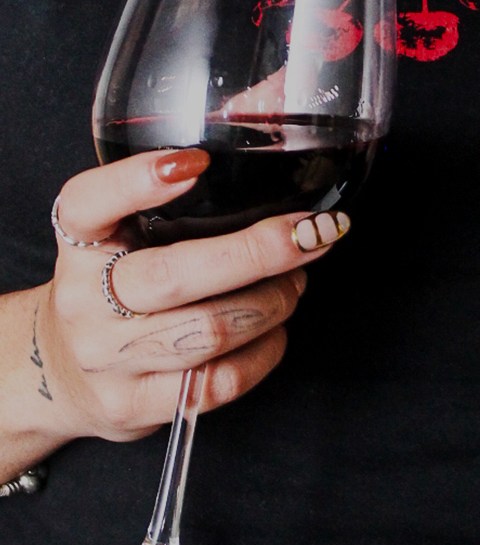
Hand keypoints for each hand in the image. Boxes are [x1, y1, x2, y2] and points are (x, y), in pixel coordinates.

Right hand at [38, 149, 348, 442]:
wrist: (66, 373)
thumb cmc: (119, 287)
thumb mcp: (129, 232)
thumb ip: (184, 179)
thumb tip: (270, 102)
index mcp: (81, 242)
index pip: (90, 203)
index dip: (137, 182)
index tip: (195, 162)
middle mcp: (86, 298)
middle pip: (179, 275)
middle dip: (261, 253)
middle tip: (311, 236)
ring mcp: (111, 356)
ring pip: (211, 331)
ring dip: (273, 303)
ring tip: (296, 283)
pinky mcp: (139, 404)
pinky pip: (221, 381)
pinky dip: (267, 351)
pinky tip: (276, 330)